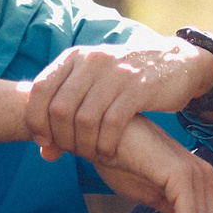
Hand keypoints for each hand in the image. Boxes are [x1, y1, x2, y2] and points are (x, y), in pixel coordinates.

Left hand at [24, 41, 212, 162]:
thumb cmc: (127, 82)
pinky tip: (109, 152)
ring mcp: (116, 73)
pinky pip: (112, 123)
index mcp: (75, 57)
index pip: (39, 89)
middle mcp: (92, 61)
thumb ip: (68, 117)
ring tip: (92, 155)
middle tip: (74, 152)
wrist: (175, 62)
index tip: (46, 142)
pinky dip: (106, 144)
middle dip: (63, 139)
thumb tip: (45, 154)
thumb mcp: (94, 88)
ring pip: (85, 119)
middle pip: (60, 109)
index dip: (36, 121)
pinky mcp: (139, 87)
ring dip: (85, 145)